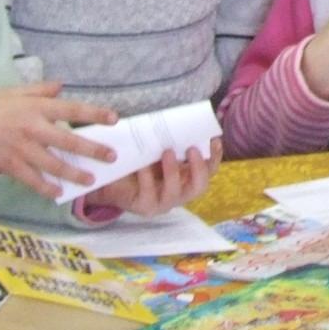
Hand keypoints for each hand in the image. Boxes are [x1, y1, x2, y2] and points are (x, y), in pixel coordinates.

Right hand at [0, 81, 118, 198]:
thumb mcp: (15, 91)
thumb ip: (40, 89)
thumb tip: (61, 87)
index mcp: (37, 108)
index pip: (72, 109)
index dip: (94, 114)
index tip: (114, 119)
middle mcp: (34, 129)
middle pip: (69, 141)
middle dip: (92, 150)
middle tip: (111, 156)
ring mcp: (23, 149)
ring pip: (54, 165)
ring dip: (74, 174)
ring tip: (91, 180)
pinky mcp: (12, 165)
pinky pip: (33, 180)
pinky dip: (46, 188)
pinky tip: (59, 193)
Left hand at [89, 139, 222, 216]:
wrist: (113, 179)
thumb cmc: (140, 161)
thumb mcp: (158, 149)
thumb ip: (172, 142)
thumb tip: (183, 121)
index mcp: (187, 178)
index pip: (209, 170)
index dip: (215, 157)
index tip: (213, 139)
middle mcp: (180, 193)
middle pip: (199, 187)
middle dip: (199, 168)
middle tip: (192, 149)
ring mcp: (163, 203)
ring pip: (174, 193)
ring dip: (172, 171)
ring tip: (166, 152)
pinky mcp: (145, 207)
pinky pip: (148, 193)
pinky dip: (146, 177)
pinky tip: (142, 164)